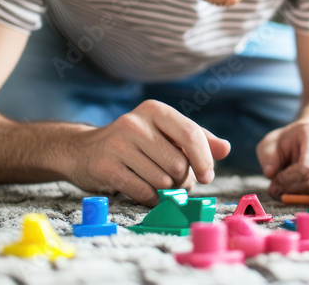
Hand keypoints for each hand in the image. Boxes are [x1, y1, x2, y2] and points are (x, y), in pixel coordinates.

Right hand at [64, 100, 230, 205]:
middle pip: (179, 163)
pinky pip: (144, 192)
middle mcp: (135, 123)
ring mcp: (118, 145)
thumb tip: (225, 148)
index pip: (191, 135)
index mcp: (155, 110)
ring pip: (163, 180)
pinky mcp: (106, 168)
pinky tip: (142, 189)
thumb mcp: (165, 133)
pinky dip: (150, 198)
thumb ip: (197, 139)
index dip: (204, 160)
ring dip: (165, 190)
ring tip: (153, 181)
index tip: (207, 177)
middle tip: (172, 179)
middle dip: (181, 179)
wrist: (83, 150)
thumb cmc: (135, 143)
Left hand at [256, 120, 308, 197]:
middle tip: (275, 186)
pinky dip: (302, 192)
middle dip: (290, 187)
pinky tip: (293, 185)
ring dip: (295, 191)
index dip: (290, 178)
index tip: (277, 179)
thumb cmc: (288, 140)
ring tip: (283, 184)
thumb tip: (270, 173)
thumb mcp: (270, 143)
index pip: (308, 165)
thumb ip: (268, 157)